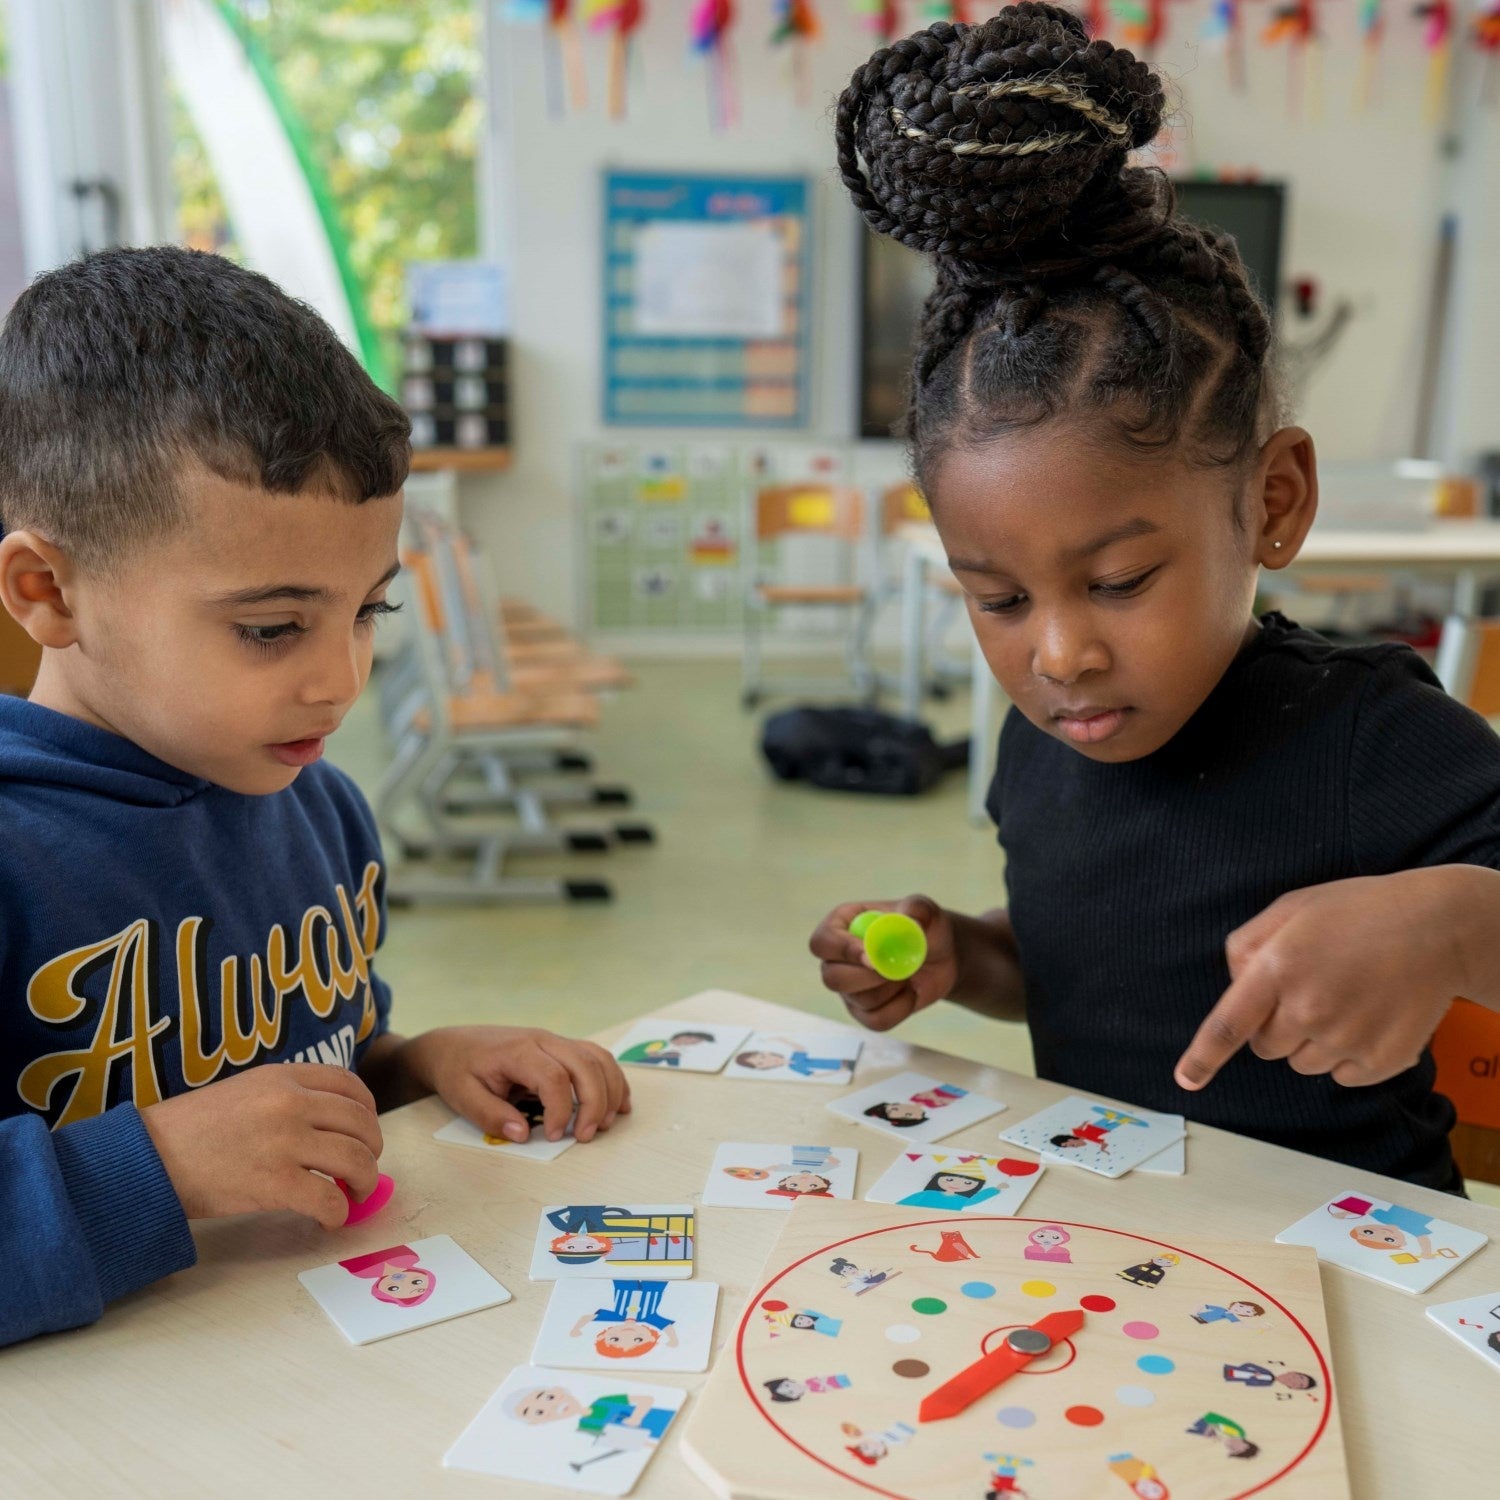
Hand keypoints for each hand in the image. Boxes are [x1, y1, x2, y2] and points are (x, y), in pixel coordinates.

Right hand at [140, 1064, 382, 1229]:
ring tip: (354, 1194)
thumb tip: (333, 1126)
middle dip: (371, 1150)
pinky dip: (338, 1213)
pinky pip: (329, 1200)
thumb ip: (288, 1098)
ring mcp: (284, 1141)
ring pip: (355, 1160)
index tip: (365, 1131)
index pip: (350, 1086)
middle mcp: (290, 1103)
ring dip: (364, 1181)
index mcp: (283, 1077)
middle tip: (363, 1169)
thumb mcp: (245, 1091)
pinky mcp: (274, 1182)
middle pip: (361, 1124)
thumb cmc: (192, 1130)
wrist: (148, 1157)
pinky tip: (329, 1218)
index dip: (368, 1112)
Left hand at [398, 1026, 629, 1142]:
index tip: (552, 1136)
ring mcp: (555, 1041)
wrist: (453, 1044)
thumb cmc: (458, 1069)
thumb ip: (491, 1115)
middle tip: (586, 1136)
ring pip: (597, 1058)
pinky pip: (596, 1057)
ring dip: (609, 1090)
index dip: (560, 1110)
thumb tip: (522, 1134)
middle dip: (594, 1102)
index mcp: (518, 1051)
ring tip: (604, 1123)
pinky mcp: (561, 1047)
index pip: (553, 1077)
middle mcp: (543, 1040)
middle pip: (585, 1064)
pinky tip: (618, 1103)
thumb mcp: (463, 1096)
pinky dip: (612, 1078)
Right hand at [810, 895, 958, 1031]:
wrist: (940, 956)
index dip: (843, 951)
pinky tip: (911, 992)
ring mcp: (849, 988)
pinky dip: (901, 1008)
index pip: (823, 942)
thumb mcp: (926, 910)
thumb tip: (908, 920)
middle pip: (831, 978)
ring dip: (892, 990)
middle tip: (897, 970)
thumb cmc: (924, 926)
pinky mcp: (865, 1012)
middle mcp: (837, 958)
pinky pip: (876, 1021)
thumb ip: (917, 910)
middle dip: (868, 978)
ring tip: (909, 973)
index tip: (873, 958)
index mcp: (841, 925)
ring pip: (859, 1001)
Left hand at [1175, 870, 1467, 1091]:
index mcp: (1279, 969)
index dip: (1203, 1057)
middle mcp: (1309, 1010)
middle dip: (1276, 1025)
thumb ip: (1248, 945)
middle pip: (1266, 1047)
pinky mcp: (1381, 1061)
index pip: (1228, 1025)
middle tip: (1310, 990)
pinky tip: (1368, 1016)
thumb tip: (1235, 985)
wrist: (1439, 927)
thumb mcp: (1292, 908)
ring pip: (1302, 1063)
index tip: (1186, 1080)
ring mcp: (1347, 1039)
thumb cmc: (1359, 911)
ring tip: (1346, 998)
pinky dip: (1348, 1055)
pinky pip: (1342, 1076)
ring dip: (1312, 1041)